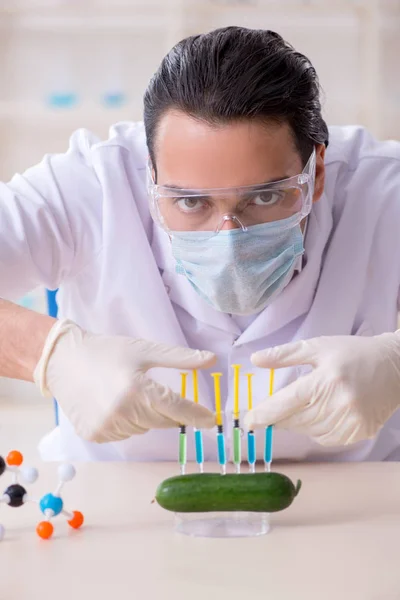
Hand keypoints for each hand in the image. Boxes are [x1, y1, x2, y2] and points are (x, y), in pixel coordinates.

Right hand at [34, 320, 216, 442]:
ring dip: (143, 415)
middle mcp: (123, 412)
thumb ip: (180, 358)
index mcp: (138, 389)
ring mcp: (107, 427)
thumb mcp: (144, 350)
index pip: (177, 408)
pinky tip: (111, 404)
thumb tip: (211, 359)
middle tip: (148, 388)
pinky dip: (125, 422)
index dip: (197, 415)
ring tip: (123, 392)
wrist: (63, 361)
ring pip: (143, 428)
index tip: (212, 420)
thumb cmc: (107, 352)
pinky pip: (124, 434)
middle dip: (164, 408)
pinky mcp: (95, 436)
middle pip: (162, 420)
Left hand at [244, 333, 399, 445]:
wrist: (394, 367)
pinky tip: (325, 412)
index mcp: (325, 380)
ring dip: (300, 422)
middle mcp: (338, 403)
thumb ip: (284, 355)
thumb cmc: (352, 353)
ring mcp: (350, 421)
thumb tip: (255, 360)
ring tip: (310, 403)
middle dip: (279, 418)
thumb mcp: (317, 347)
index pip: (286, 403)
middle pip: (295, 421)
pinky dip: (318, 429)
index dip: (264, 414)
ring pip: (309, 432)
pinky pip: (326, 438)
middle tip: (274, 410)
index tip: (248, 422)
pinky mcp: (359, 432)